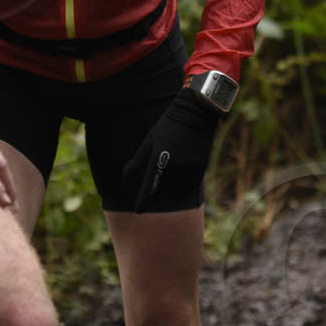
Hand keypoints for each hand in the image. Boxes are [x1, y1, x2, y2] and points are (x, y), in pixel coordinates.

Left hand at [123, 88, 219, 212]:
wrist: (194, 115)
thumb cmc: (167, 127)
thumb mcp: (149, 142)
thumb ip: (138, 160)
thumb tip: (125, 175)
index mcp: (158, 160)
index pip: (149, 188)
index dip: (142, 201)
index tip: (137, 211)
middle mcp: (174, 168)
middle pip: (163, 194)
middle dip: (155, 199)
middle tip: (150, 202)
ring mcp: (189, 169)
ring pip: (178, 193)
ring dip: (169, 197)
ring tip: (163, 198)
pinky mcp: (200, 168)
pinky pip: (190, 187)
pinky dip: (183, 192)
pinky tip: (177, 193)